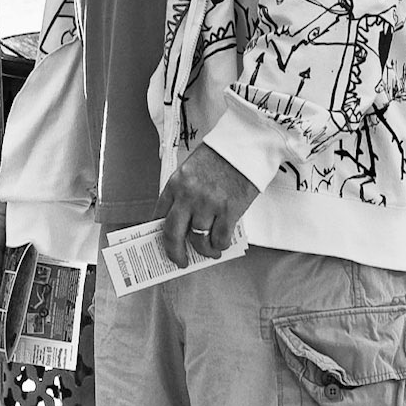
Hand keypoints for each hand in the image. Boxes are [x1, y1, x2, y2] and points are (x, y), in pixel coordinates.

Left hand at [156, 143, 258, 267]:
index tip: (162, 242)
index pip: (159, 214)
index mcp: (176, 184)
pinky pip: (219, 238)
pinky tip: (222, 244)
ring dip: (203, 250)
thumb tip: (185, 220)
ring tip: (209, 252)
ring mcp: (208, 204)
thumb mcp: (193, 169)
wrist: (246, 144)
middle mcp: (188, 196)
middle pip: (172, 233)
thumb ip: (185, 192)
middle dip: (174, 252)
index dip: (159, 233)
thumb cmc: (221, 155)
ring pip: (198, 239)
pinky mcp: (229, 210)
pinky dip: (219, 245)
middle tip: (180, 261)